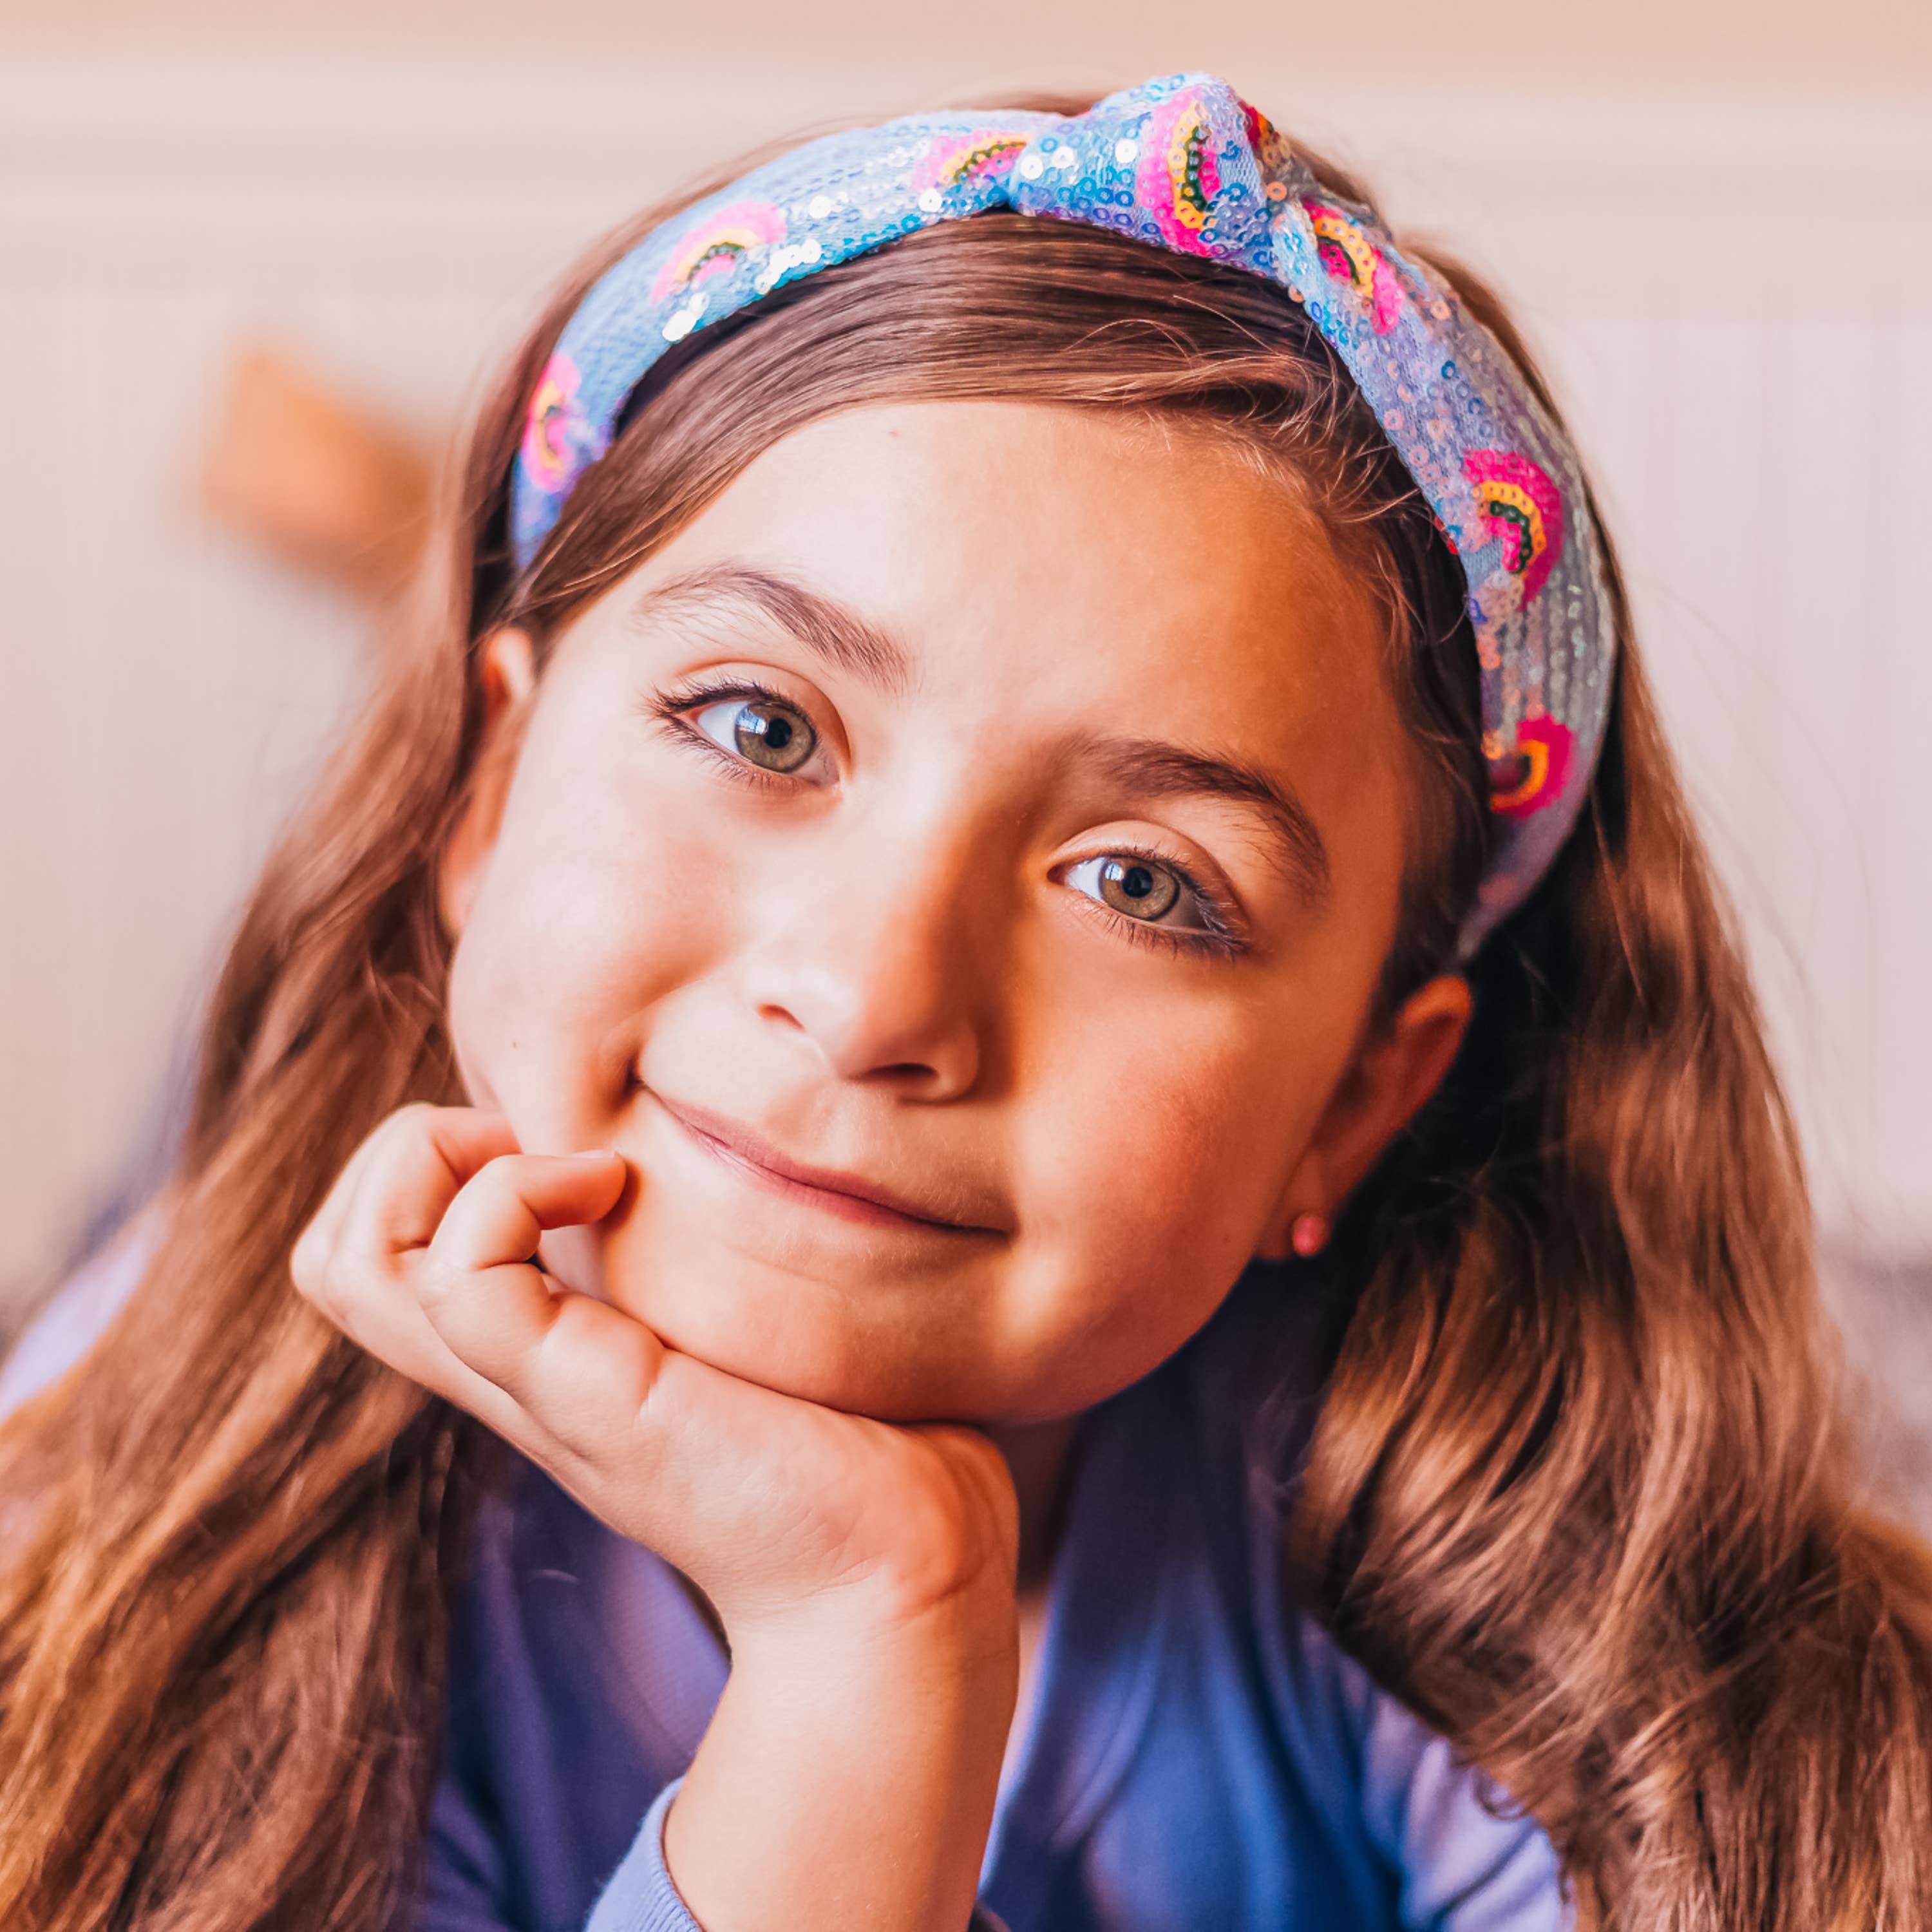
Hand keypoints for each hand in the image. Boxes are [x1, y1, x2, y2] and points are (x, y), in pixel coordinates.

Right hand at [291, 1103, 1018, 1634]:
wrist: (904, 1571)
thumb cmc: (856, 1438)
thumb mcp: (748, 1322)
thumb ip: (708, 1261)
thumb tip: (722, 1157)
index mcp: (544, 1355)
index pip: (379, 1253)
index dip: (429, 1162)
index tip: (560, 1141)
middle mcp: (516, 1375)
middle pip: (334, 1256)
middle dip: (403, 1152)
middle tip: (540, 1144)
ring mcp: (537, 1390)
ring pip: (353, 1261)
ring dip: (437, 1163)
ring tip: (571, 1167)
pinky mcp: (584, 1399)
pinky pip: (460, 1279)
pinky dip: (508, 1195)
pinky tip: (610, 1187)